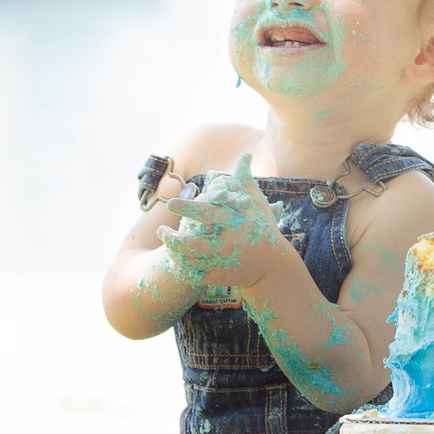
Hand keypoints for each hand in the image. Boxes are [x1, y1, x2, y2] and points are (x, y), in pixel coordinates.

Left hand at [158, 154, 288, 289]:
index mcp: (237, 225)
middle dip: (174, 238)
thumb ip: (245, 180)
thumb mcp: (256, 204)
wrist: (273, 268)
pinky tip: (174, 259)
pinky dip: (182, 269)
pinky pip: (195, 276)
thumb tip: (245, 155)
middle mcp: (230, 245)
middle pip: (195, 243)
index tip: (170, 203)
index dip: (189, 208)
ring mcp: (224, 264)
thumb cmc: (262, 229)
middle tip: (160, 230)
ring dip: (174, 251)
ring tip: (165, 239)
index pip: (209, 214)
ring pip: (192, 261)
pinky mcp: (220, 279)